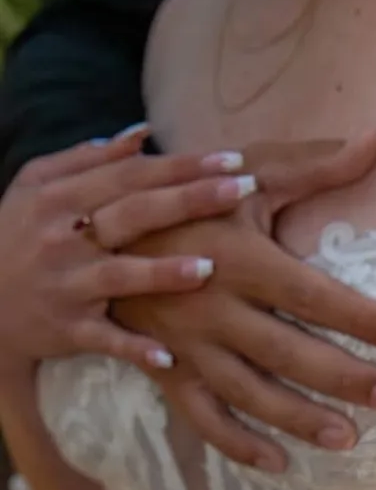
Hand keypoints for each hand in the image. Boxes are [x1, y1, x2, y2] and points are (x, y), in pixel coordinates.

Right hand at [0, 124, 277, 378]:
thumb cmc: (17, 236)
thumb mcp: (36, 186)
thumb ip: (88, 159)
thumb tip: (141, 134)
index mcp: (61, 197)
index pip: (130, 175)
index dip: (181, 165)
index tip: (231, 159)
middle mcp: (64, 238)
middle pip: (133, 214)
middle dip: (188, 200)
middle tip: (240, 191)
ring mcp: (67, 285)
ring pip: (119, 275)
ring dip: (162, 273)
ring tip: (208, 267)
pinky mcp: (67, 329)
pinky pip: (105, 339)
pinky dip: (134, 348)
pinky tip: (168, 355)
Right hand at [113, 133, 375, 471]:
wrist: (98, 227)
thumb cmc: (190, 196)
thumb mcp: (248, 172)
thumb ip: (314, 164)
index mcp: (240, 258)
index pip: (313, 294)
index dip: (361, 317)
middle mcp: (214, 307)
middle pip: (289, 352)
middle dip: (344, 377)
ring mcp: (188, 345)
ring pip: (249, 394)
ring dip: (299, 420)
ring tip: (348, 439)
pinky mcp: (167, 371)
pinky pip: (203, 417)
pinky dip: (238, 444)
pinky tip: (279, 464)